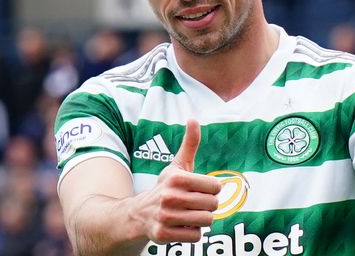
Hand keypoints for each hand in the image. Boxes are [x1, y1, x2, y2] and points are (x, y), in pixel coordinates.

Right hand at [139, 119, 220, 242]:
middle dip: (207, 205)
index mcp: (177, 178)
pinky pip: (196, 237)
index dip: (211, 189)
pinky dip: (192, 233)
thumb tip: (193, 118)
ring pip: (206, 221)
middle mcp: (170, 197)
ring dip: (200, 219)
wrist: (138, 213)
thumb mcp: (176, 165)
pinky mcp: (163, 234)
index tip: (200, 189)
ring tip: (188, 214)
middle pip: (213, 205)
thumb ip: (189, 143)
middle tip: (193, 203)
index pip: (216, 186)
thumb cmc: (165, 187)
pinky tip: (181, 226)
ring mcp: (166, 217)